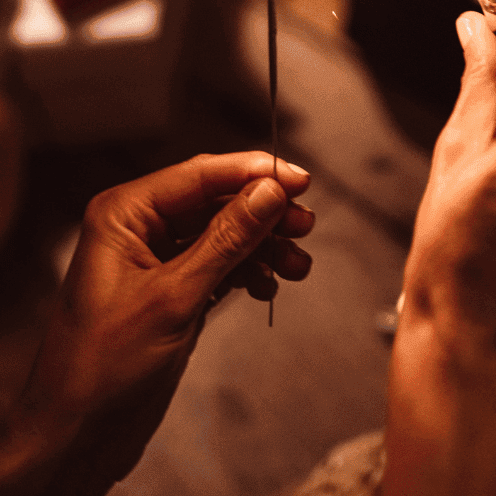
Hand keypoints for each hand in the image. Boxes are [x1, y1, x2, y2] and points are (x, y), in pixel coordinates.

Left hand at [3, 152, 312, 495]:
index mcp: (124, 214)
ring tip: (298, 265)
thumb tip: (268, 192)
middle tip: (305, 224)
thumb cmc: (100, 369)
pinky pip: (218, 265)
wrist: (74, 439)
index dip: (255, 173)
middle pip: (215, 201)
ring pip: (222, 234)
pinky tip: (269, 286)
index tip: (300, 179)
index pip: (200, 174)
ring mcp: (155, 260)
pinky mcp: (170, 291)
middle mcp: (138, 229)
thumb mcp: (174, 297)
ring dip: (262, 246)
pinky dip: (247, 272)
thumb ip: (225, 240)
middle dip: (264, 213)